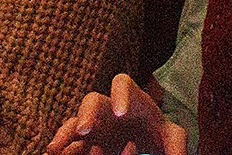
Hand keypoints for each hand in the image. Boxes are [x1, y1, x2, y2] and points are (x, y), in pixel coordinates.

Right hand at [48, 76, 186, 154]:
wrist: (142, 146)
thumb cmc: (157, 136)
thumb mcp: (171, 137)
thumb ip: (176, 143)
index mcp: (130, 100)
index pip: (122, 83)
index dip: (120, 94)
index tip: (121, 112)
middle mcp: (107, 110)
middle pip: (92, 101)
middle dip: (87, 113)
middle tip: (85, 129)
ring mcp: (93, 128)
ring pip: (73, 123)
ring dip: (65, 134)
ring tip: (55, 149)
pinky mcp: (84, 144)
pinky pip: (68, 145)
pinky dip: (61, 149)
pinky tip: (55, 154)